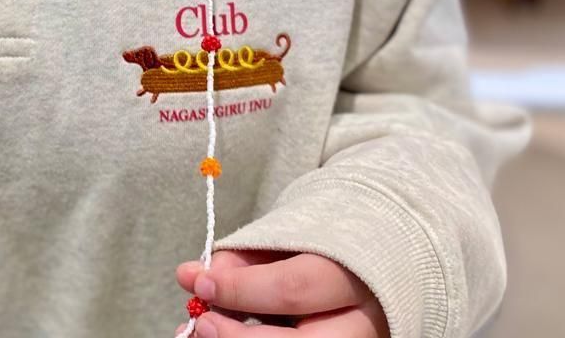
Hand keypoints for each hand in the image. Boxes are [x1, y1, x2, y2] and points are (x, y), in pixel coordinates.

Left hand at [174, 249, 389, 336]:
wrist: (374, 259)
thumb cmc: (322, 244)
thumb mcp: (285, 237)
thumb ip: (240, 257)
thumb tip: (190, 276)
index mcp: (351, 272)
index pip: (292, 288)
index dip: (240, 290)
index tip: (199, 282)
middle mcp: (364, 321)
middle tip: (202, 324)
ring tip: (207, 334)